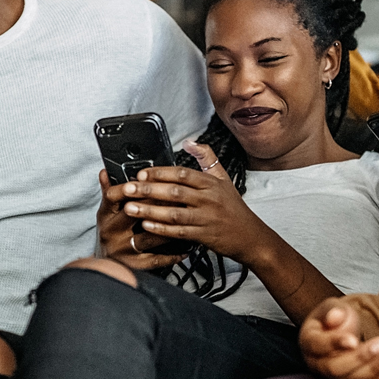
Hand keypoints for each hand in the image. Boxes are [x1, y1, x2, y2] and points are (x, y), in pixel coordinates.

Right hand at [98, 170, 188, 271]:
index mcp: (106, 215)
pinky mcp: (136, 265)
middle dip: (156, 202)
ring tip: (186, 217)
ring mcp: (124, 249)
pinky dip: (174, 253)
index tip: (144, 178)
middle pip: (134, 214)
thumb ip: (109, 191)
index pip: (113, 197)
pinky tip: (187, 246)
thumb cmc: (112, 233)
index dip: (129, 187)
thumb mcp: (107, 212)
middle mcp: (112, 232)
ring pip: (150, 236)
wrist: (104, 265)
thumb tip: (105, 171)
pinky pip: (158, 259)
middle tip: (176, 193)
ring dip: (169, 227)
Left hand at [105, 143, 267, 264]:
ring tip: (129, 207)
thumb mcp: (224, 178)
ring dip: (149, 210)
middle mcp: (208, 199)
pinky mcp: (203, 236)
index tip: (141, 173)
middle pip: (174, 192)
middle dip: (148, 189)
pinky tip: (146, 225)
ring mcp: (205, 218)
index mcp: (211, 184)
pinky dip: (161, 229)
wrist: (250, 236)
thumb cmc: (234, 208)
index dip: (160, 173)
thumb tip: (189, 142)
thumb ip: (206, 157)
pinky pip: (178, 232)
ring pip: (173, 212)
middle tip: (127, 188)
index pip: (182, 174)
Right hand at [299, 298, 378, 378]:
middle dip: (361, 357)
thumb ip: (332, 310)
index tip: (354, 340)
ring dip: (374, 368)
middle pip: (336, 367)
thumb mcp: (332, 307)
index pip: (318, 345)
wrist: (343, 331)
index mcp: (309, 342)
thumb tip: (335, 317)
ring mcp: (333, 378)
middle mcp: (317, 364)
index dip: (335, 343)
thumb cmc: (335, 318)